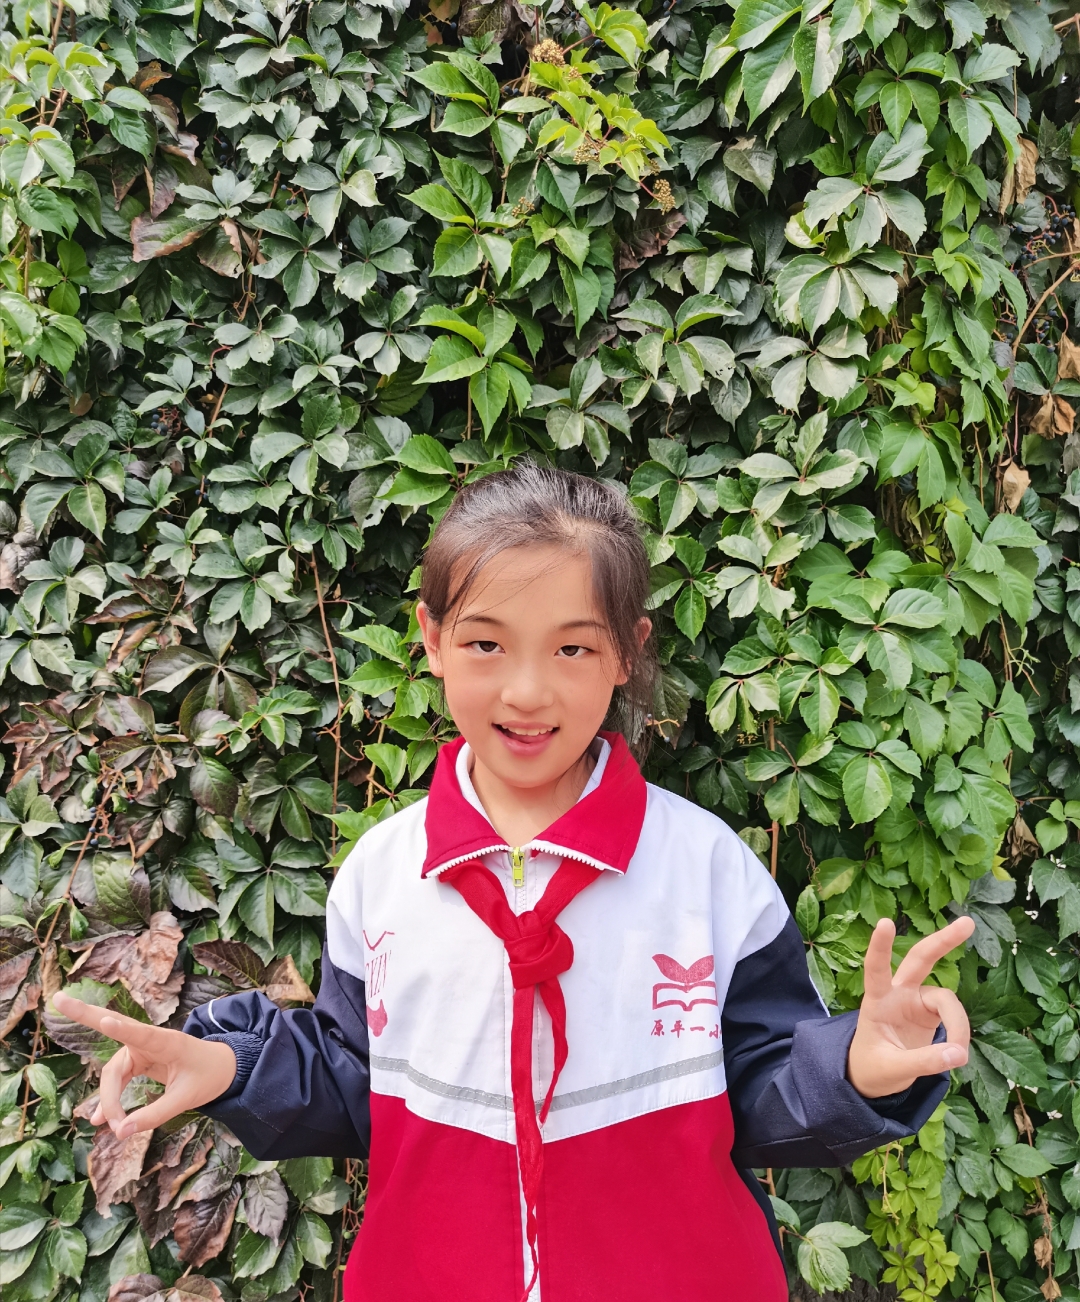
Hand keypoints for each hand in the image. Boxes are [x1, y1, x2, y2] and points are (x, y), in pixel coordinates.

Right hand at [52, 991, 236, 1138]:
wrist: (223, 1068)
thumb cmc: (208, 1076)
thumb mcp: (187, 1099)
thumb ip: (155, 1115)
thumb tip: (119, 1133)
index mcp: (169, 1042)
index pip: (142, 1034)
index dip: (122, 1029)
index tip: (105, 1021)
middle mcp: (151, 1041)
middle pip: (113, 1027)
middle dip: (84, 1014)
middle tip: (58, 999)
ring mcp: (142, 1049)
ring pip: (112, 1071)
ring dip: (107, 1097)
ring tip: (106, 1124)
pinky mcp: (138, 1060)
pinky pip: (116, 1077)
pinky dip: (108, 1097)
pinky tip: (98, 1118)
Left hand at [847, 915, 974, 1098]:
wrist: (874, 1079)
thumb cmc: (873, 1068)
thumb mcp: (892, 1069)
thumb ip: (923, 1062)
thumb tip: (958, 1054)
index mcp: (877, 1001)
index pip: (876, 969)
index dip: (880, 946)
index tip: (884, 922)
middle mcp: (898, 994)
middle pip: (921, 960)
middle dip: (943, 941)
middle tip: (968, 922)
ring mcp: (916, 1001)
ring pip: (946, 997)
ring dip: (958, 1022)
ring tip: (961, 1054)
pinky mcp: (931, 1013)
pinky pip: (953, 1015)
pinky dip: (961, 1031)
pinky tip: (959, 1053)